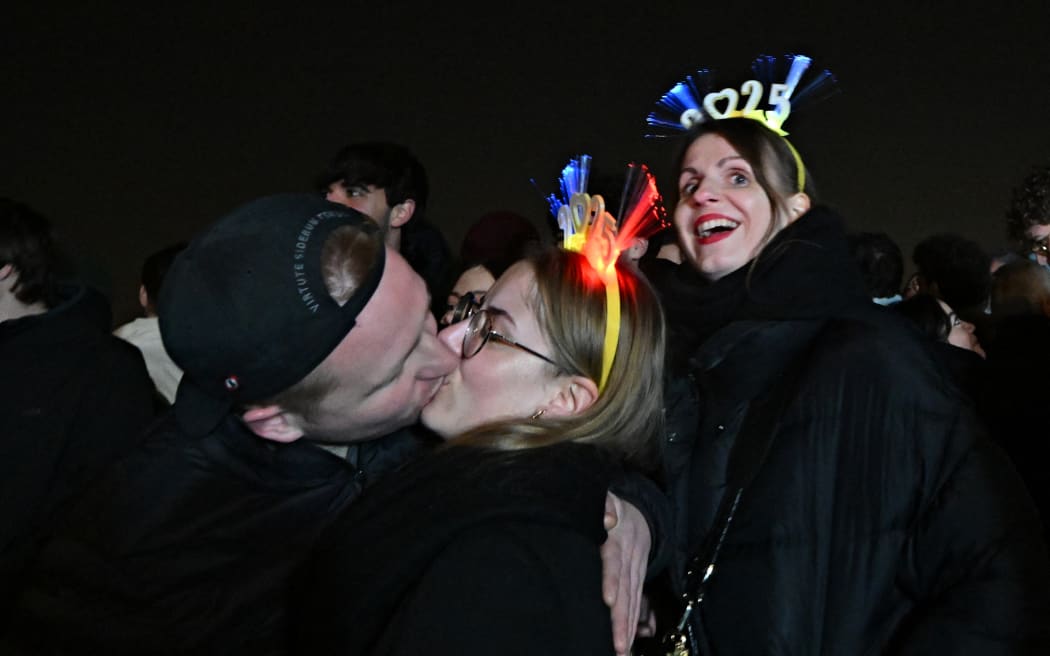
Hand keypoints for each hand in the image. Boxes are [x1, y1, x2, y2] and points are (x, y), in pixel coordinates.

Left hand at [601, 491, 650, 655]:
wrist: (638, 511)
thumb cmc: (614, 507)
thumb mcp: (608, 498)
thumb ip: (605, 504)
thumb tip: (608, 518)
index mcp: (618, 539)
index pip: (614, 561)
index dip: (612, 580)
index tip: (609, 600)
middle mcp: (629, 557)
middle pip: (626, 589)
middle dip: (622, 618)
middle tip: (618, 643)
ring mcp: (636, 569)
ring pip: (633, 600)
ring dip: (628, 626)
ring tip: (622, 649)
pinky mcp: (638, 578)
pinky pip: (637, 601)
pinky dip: (633, 622)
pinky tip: (628, 640)